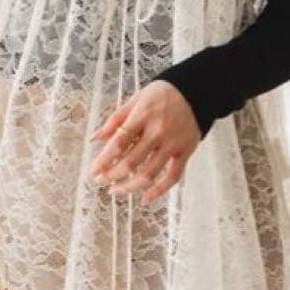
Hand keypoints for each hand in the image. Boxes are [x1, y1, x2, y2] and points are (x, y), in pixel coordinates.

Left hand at [89, 80, 201, 203]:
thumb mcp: (136, 99)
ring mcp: (173, 143)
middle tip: (101, 181)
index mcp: (142, 116)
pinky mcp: (185, 152)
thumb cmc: (162, 95)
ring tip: (116, 190)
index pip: (119, 143)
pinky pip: (172, 176)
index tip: (93, 172)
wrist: (196, 91)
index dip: (104, 160)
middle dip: (113, 176)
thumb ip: (116, 119)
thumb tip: (96, 138)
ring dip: (130, 186)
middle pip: (132, 162)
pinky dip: (158, 190)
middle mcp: (158, 131)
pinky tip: (144, 198)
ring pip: (149, 173)